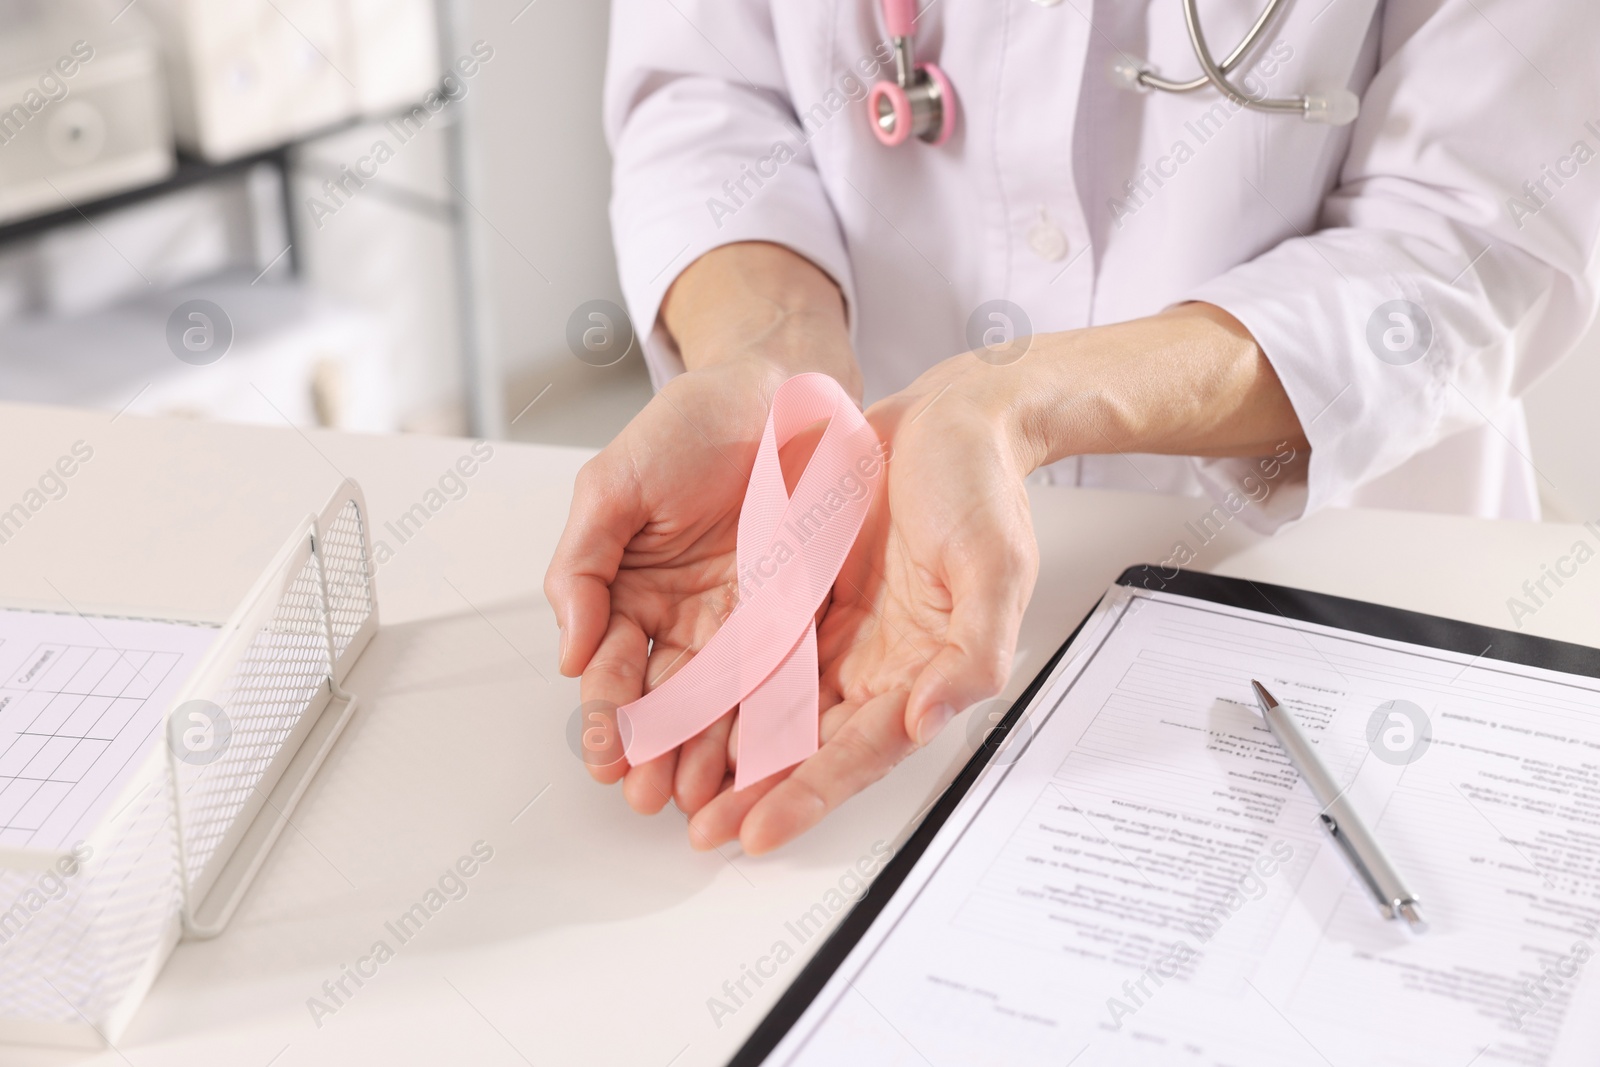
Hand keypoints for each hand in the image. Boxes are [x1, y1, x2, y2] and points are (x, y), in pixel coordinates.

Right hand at [545, 244, 861, 825]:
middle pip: (665, 702)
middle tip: (649, 794)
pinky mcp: (798, 618)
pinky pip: (784, 680)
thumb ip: (582, 565)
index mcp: (630, 593)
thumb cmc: (692, 424)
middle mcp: (684, 619)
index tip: (606, 751)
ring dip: (708, 756)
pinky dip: (771, 724)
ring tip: (700, 797)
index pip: (612, 668)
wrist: (781, 391)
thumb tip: (568, 647)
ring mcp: (743, 624)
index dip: (606, 714)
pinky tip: (761, 760)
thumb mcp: (612, 485)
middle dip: (655, 752)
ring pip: (722, 706)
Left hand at [688, 355, 1041, 853]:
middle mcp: (872, 663)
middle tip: (700, 832)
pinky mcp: (799, 597)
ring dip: (723, 752)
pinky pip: (750, 649)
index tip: (758, 831)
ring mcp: (832, 632)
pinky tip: (674, 709)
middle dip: (754, 793)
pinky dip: (715, 684)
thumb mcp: (996, 566)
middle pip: (806, 745)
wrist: (951, 417)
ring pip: (768, 707)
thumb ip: (973, 652)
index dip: (809, 793)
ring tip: (670, 788)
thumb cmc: (982, 485)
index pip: (859, 751)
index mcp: (921, 670)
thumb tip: (928, 717)